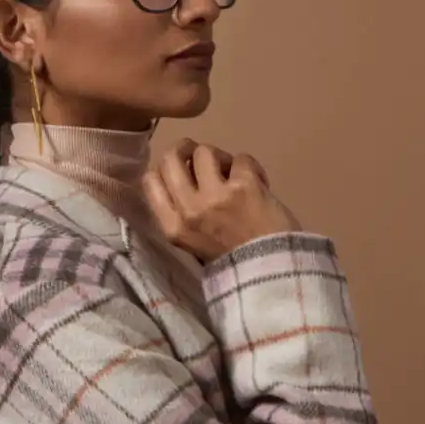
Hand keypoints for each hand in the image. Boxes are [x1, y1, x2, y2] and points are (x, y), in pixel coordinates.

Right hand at [142, 139, 301, 262]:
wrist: (274, 274)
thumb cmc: (232, 260)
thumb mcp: (191, 242)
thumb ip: (180, 213)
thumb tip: (183, 175)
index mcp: (172, 226)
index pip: (150, 180)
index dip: (164, 168)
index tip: (179, 169)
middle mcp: (188, 209)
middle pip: (171, 159)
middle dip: (185, 150)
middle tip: (200, 156)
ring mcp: (216, 197)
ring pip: (204, 152)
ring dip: (220, 157)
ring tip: (232, 172)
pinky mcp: (245, 187)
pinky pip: (241, 158)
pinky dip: (250, 166)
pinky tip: (258, 182)